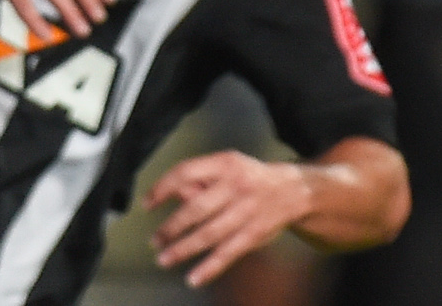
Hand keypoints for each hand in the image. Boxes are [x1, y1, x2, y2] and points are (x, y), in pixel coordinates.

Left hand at [146, 151, 318, 286]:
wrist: (293, 190)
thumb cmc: (249, 178)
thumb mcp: (226, 166)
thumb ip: (199, 179)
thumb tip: (171, 193)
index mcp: (224, 163)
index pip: (185, 172)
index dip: (162, 188)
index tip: (147, 204)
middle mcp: (236, 186)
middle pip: (196, 208)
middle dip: (171, 227)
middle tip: (154, 240)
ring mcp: (247, 211)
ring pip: (210, 233)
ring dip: (184, 249)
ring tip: (164, 259)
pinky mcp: (255, 233)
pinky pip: (229, 253)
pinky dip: (210, 267)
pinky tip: (194, 278)